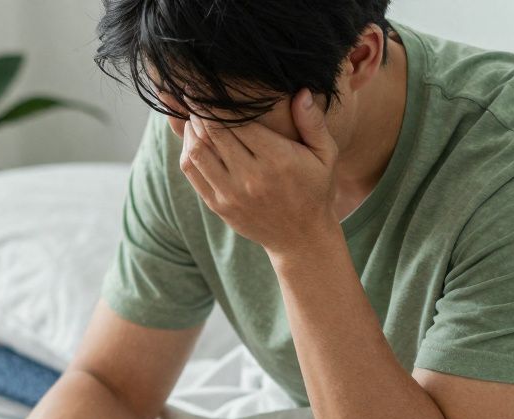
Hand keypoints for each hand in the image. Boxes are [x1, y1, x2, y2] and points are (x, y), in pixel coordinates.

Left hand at [179, 89, 340, 255]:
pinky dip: (187, 150)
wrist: (301, 238)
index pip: (237, 121)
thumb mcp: (326, 155)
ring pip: (197, 151)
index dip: (218, 101)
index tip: (209, 85)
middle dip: (200, 109)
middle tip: (194, 92)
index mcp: (277, 159)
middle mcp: (251, 177)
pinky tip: (193, 137)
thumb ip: (313, 122)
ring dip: (191, 128)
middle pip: (213, 133)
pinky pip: (193, 172)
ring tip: (193, 113)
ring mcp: (231, 193)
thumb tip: (301, 91)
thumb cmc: (315, 189)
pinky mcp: (218, 205)